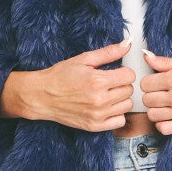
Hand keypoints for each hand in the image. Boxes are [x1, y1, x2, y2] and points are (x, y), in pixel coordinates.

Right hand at [3, 38, 136, 131]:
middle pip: (129, 90)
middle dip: (122, 84)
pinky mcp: (94, 126)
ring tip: (108, 94)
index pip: (130, 76)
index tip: (116, 72)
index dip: (124, 71)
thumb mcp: (83, 59)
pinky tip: (107, 107)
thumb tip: (127, 44)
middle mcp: (100, 99)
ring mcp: (97, 115)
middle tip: (109, 82)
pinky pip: (119, 121)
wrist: (42, 96)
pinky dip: (116, 114)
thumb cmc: (60, 76)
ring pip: (127, 105)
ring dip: (120, 99)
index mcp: (98, 81)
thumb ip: (108, 53)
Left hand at [140, 51, 171, 135]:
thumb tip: (147, 57)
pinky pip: (163, 129)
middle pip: (147, 100)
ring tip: (166, 104)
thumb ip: (166, 62)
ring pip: (152, 115)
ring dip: (156, 109)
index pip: (145, 84)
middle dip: (152, 95)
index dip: (150, 82)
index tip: (156, 82)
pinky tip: (170, 116)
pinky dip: (163, 123)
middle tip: (162, 92)